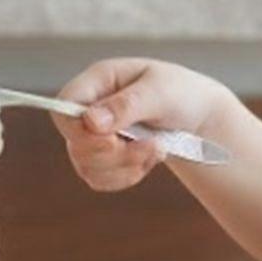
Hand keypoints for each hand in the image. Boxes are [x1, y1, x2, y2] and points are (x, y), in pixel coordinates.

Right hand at [53, 59, 231, 192]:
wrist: (198, 116)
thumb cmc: (181, 93)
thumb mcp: (161, 92)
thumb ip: (126, 105)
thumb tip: (91, 122)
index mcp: (98, 81)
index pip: (63, 106)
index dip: (78, 129)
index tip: (114, 140)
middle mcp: (89, 108)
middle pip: (74, 142)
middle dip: (113, 153)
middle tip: (151, 144)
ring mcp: (94, 135)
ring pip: (85, 165)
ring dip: (124, 166)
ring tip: (157, 149)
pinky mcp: (103, 158)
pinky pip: (98, 179)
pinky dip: (126, 177)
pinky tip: (150, 161)